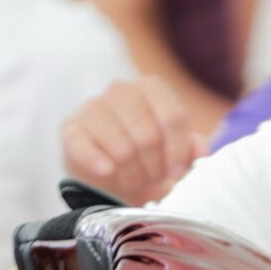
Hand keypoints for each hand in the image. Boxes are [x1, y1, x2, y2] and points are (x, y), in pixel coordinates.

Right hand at [60, 78, 204, 205]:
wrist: (110, 173)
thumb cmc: (148, 157)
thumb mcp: (175, 153)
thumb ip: (191, 149)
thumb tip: (199, 151)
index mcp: (153, 88)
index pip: (173, 117)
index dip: (178, 151)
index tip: (176, 173)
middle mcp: (121, 90)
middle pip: (148, 134)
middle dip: (154, 166)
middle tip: (153, 179)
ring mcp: (93, 107)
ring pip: (121, 147)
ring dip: (131, 173)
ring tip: (134, 181)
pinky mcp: (70, 128)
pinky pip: (84, 146)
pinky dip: (97, 163)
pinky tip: (107, 173)